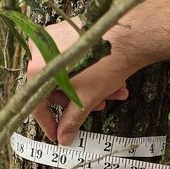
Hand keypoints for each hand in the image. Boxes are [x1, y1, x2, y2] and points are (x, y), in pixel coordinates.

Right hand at [24, 18, 135, 144]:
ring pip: (69, 73)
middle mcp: (41, 50)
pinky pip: (74, 59)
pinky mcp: (69, 29)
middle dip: (81, 100)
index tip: (57, 134)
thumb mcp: (86, 98)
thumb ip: (71, 120)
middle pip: (56, 87)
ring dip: (91, 87)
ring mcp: (54, 37)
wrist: (131, 33)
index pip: (38, 103)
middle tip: (100, 106)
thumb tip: (63, 138)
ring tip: (115, 92)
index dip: (49, 123)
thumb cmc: (105, 64)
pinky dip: (90, 71)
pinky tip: (112, 78)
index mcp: (38, 68)